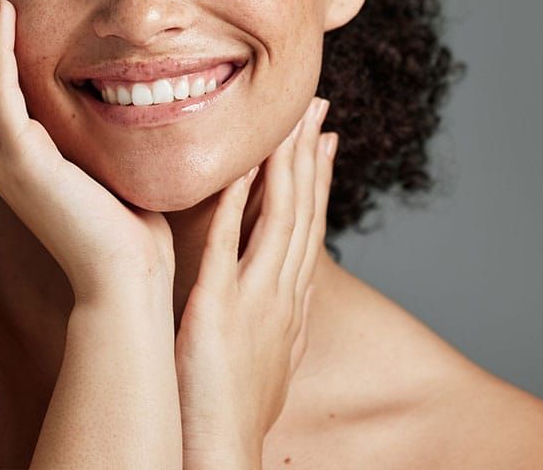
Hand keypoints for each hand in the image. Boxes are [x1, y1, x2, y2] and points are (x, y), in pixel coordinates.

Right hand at [0, 0, 180, 301]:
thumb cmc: (139, 226)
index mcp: (23, 143)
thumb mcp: (124, 151)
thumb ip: (120, 112)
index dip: (1, 9)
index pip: (2, 62)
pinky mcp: (16, 160)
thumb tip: (150, 71)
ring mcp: (4, 152)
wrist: (130, 282)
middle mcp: (2, 144)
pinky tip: (4, 6)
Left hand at [174, 96, 336, 468]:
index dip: (318, 181)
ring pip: (278, 219)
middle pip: (302, 212)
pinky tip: (235, 169)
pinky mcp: (218, 310)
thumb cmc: (230, 414)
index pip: (308, 229)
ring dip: (285, 166)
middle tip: (316, 107)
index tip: (323, 137)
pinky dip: (233, 205)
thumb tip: (276, 304)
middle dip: (310, 157)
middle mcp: (281, 296)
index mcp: (288, 304)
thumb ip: (267, 322)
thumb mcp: (260, 358)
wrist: (221, 455)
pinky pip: (228, 246)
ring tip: (289, 120)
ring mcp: (255, 301)